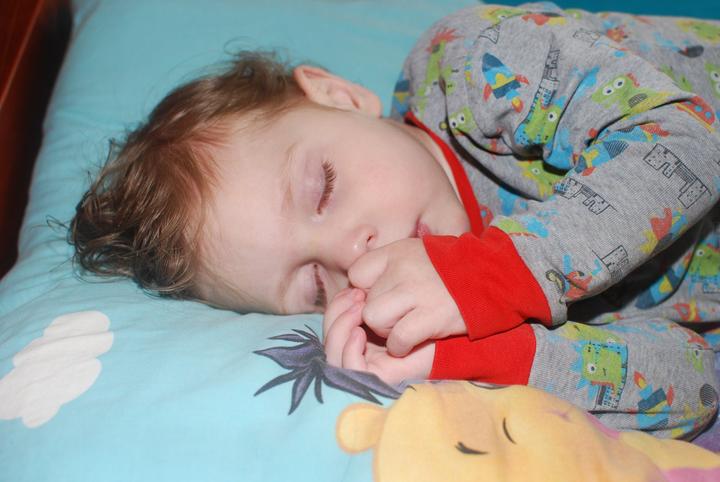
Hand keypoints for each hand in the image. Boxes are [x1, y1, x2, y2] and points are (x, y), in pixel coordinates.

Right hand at [322, 287, 434, 384]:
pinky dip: (348, 351)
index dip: (336, 306)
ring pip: (333, 353)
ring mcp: (369, 366)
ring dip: (339, 329)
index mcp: (363, 334)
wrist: (458, 333)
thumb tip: (352, 284)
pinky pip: (351, 367)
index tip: (354, 288)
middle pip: (328, 337)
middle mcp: (362, 352)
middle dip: (336, 313)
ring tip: (359, 309)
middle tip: (356, 295)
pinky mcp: (379, 378)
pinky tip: (359, 333)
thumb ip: (374, 292)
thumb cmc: (432, 313)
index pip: (333, 323)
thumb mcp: (397, 296)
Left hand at [348, 238, 465, 356]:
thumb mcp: (417, 256)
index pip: (357, 274)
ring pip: (374, 319)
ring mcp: (416, 291)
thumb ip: (390, 269)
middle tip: (399, 317)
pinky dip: (401, 346)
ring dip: (386, 331)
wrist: (495, 277)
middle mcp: (402, 268)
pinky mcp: (431, 315)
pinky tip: (413, 341)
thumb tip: (361, 292)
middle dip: (378, 316)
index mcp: (397, 252)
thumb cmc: (453, 272)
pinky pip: (397, 339)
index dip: (365, 292)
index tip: (382, 299)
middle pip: (364, 302)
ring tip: (406, 327)